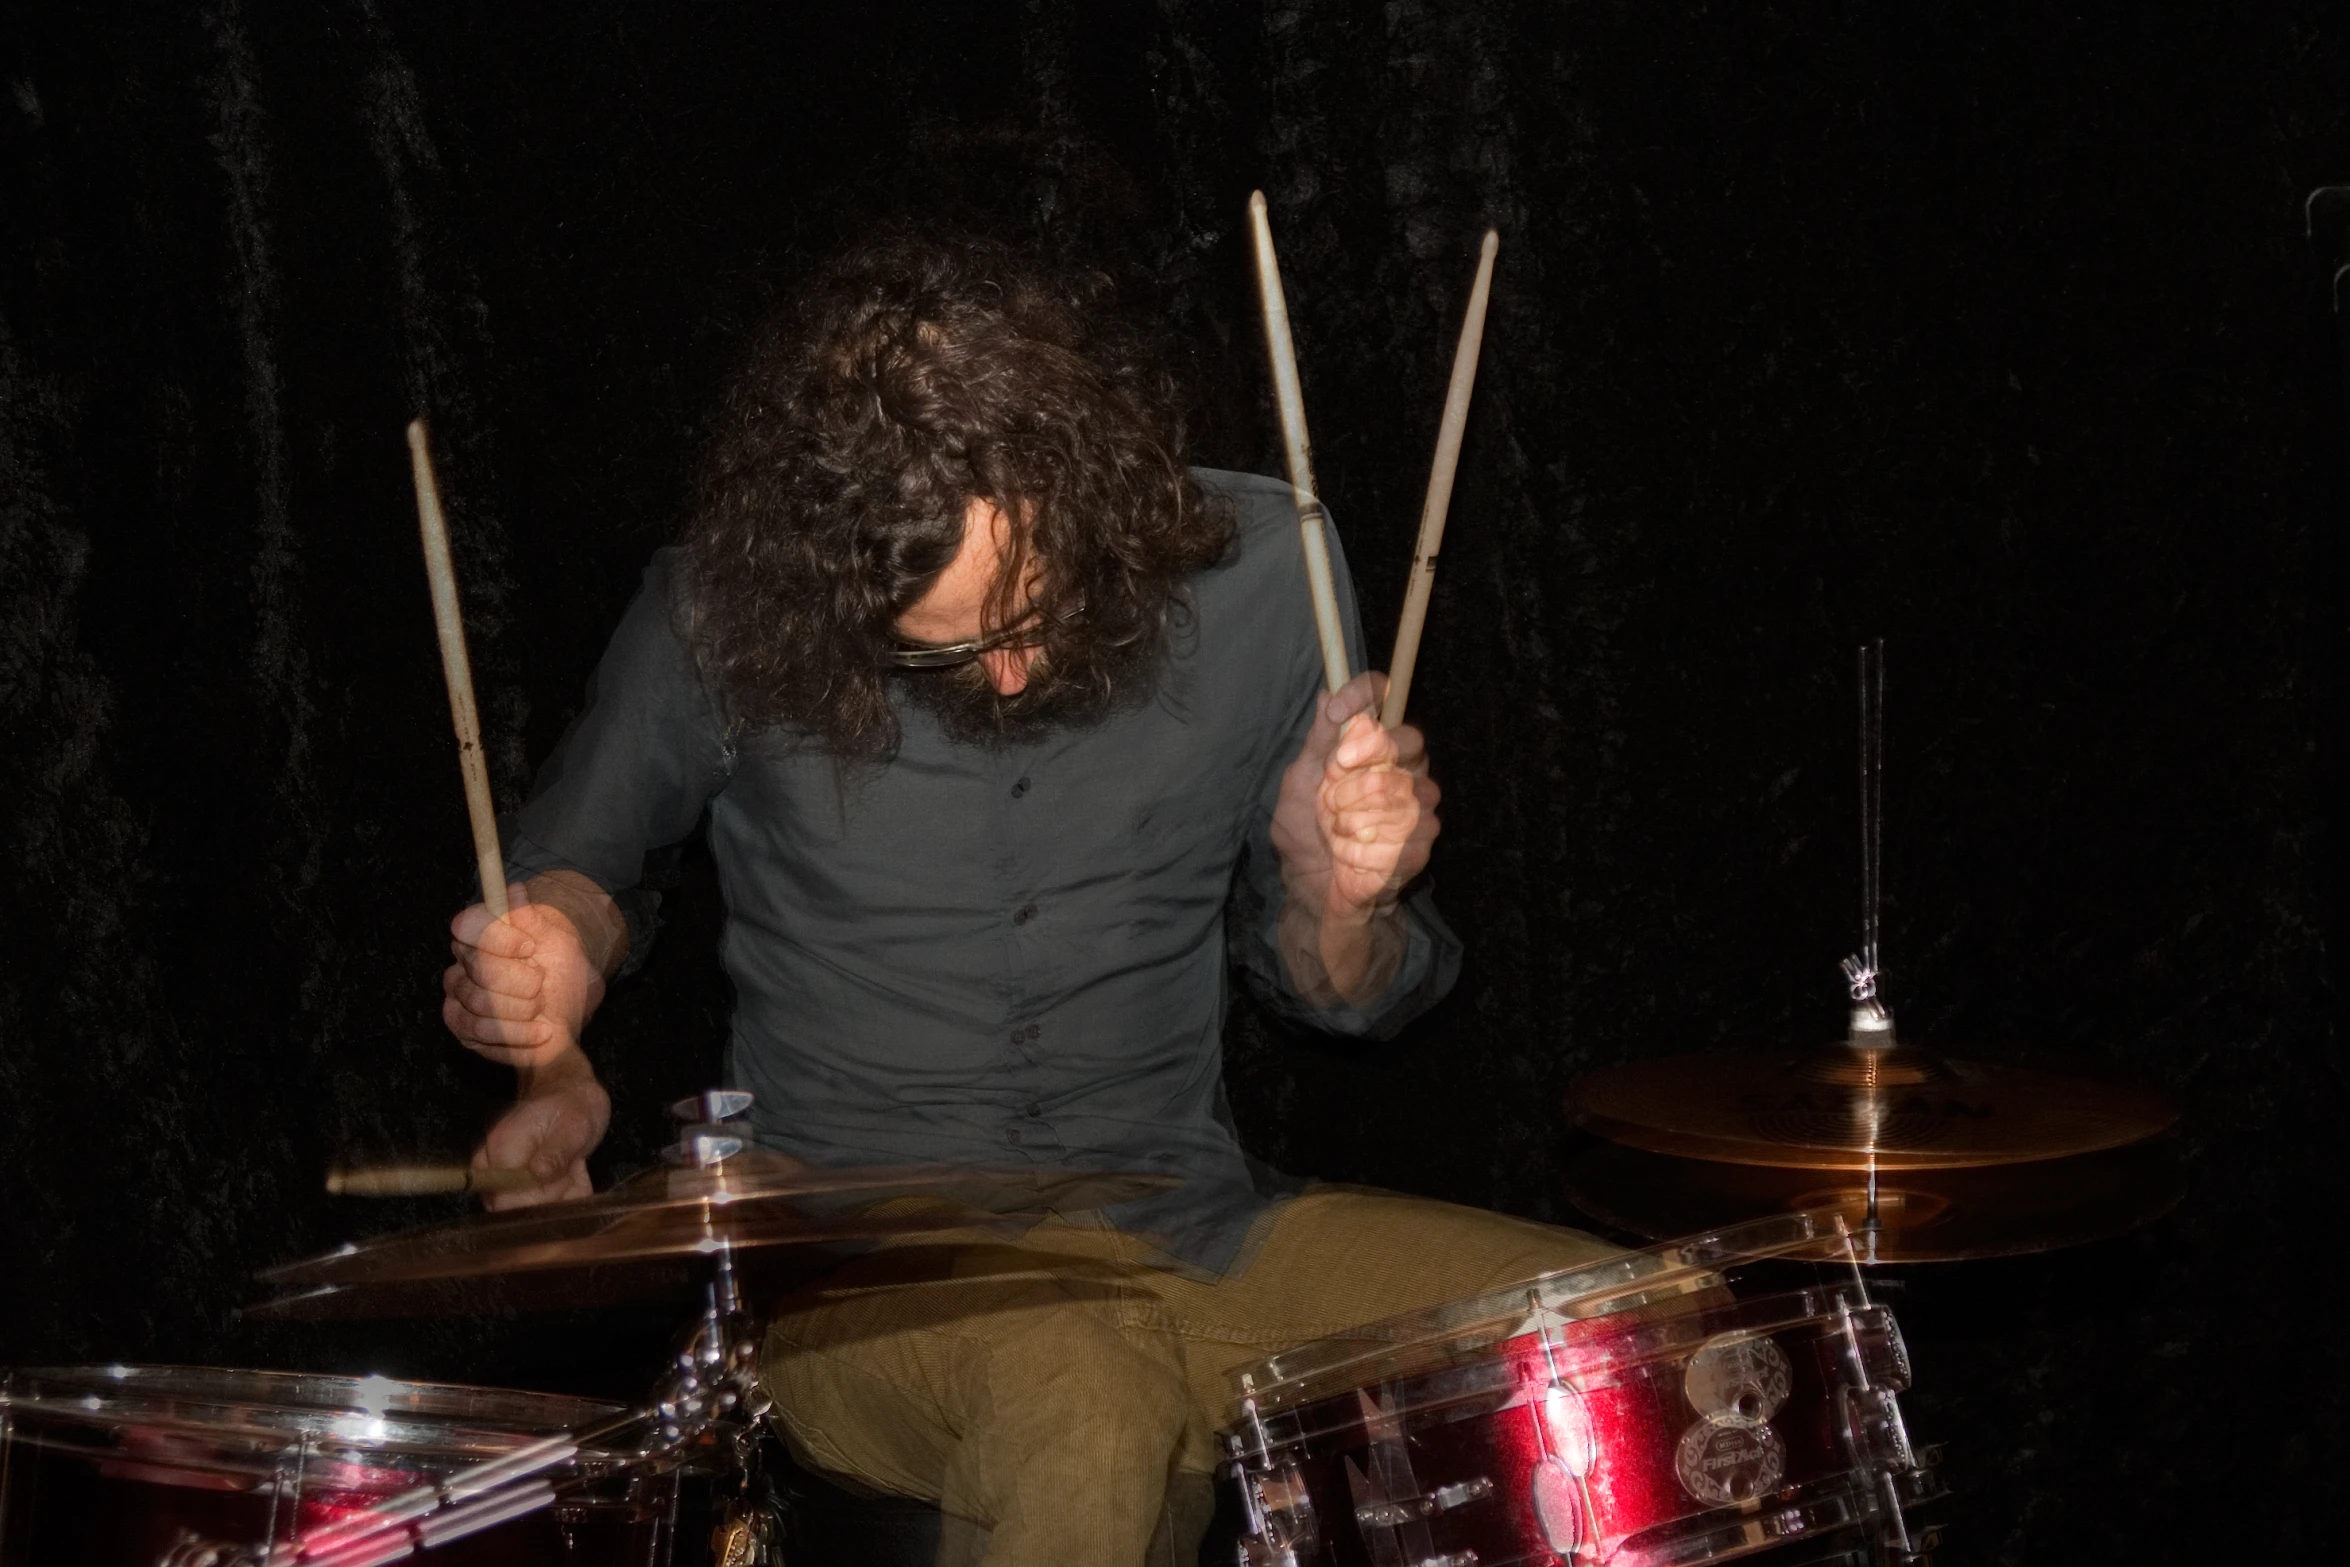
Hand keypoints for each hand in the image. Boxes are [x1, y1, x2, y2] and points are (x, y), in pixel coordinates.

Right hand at [442, 882, 606, 1069]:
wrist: (565, 1013)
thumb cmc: (559, 971)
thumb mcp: (557, 943)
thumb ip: (533, 920)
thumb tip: (515, 890)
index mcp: (481, 932)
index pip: (467, 925)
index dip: (498, 937)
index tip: (530, 947)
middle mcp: (462, 961)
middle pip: (480, 967)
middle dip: (523, 981)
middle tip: (542, 984)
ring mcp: (458, 994)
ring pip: (480, 1002)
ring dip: (523, 1009)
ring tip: (541, 1009)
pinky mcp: (461, 1026)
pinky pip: (478, 1030)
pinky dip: (517, 1033)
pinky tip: (538, 1031)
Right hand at [474, 1046, 609, 1209]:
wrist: (567, 1090)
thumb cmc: (573, 1104)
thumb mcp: (574, 1126)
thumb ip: (556, 1154)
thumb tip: (537, 1175)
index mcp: (503, 1149)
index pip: (505, 1200)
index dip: (539, 1200)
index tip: (563, 1179)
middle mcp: (492, 1166)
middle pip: (517, 1209)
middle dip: (553, 1195)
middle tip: (571, 1167)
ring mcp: (499, 1175)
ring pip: (530, 1209)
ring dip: (560, 1193)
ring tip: (572, 1166)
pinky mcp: (510, 1181)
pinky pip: (537, 1203)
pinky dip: (561, 1192)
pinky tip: (571, 1172)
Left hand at [1270, 671, 1440, 920]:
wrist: (1315, 890)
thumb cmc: (1304, 835)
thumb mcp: (1299, 786)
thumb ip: (1317, 745)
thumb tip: (1326, 698)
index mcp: (1366, 748)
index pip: (1380, 702)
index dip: (1364, 694)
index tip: (1338, 711)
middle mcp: (1397, 768)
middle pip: (1412, 739)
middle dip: (1374, 757)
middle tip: (1340, 777)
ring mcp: (1415, 803)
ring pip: (1417, 786)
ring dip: (1371, 807)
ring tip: (1339, 827)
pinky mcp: (1423, 839)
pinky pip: (1418, 827)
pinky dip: (1382, 839)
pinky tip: (1356, 851)